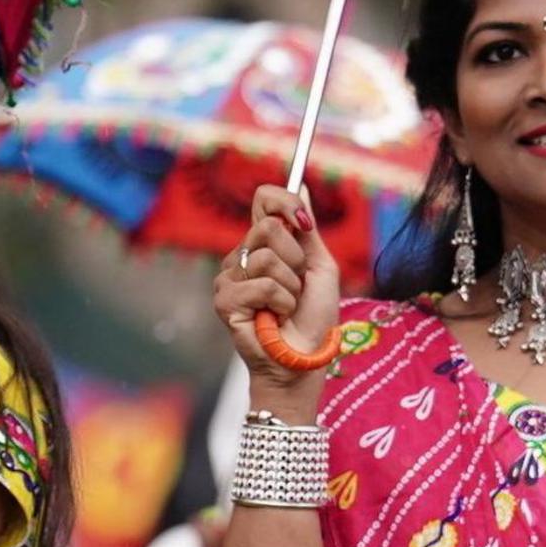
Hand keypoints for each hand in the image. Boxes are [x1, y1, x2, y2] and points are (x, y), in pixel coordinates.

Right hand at [213, 185, 341, 399]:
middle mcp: (242, 255)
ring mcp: (229, 277)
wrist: (305, 359)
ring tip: (286, 306)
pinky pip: (261, 284)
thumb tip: (302, 186)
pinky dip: (281, 302)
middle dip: (296, 258)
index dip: (284, 201)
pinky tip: (275, 317)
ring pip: (266, 257)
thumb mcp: (320, 268)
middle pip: (268, 226)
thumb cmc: (314, 319)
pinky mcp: (224, 300)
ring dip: (291, 286)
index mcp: (265, 244)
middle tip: (297, 284)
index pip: (263, 199)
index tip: (304, 222)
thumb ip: (308, 230)